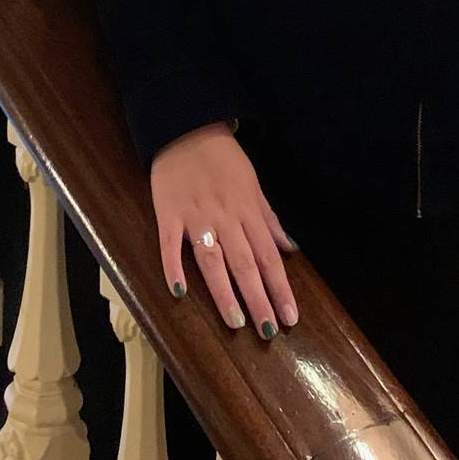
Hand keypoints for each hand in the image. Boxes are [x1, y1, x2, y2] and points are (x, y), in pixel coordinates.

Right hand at [151, 124, 297, 338]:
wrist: (186, 128)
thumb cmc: (223, 158)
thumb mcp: (253, 184)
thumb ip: (269, 219)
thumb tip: (290, 248)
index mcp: (247, 211)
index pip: (268, 256)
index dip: (280, 288)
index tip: (289, 317)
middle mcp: (225, 217)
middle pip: (245, 264)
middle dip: (258, 299)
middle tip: (268, 331)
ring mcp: (195, 217)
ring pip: (212, 260)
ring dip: (224, 292)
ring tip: (236, 321)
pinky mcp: (168, 214)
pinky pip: (170, 245)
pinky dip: (174, 267)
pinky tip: (179, 292)